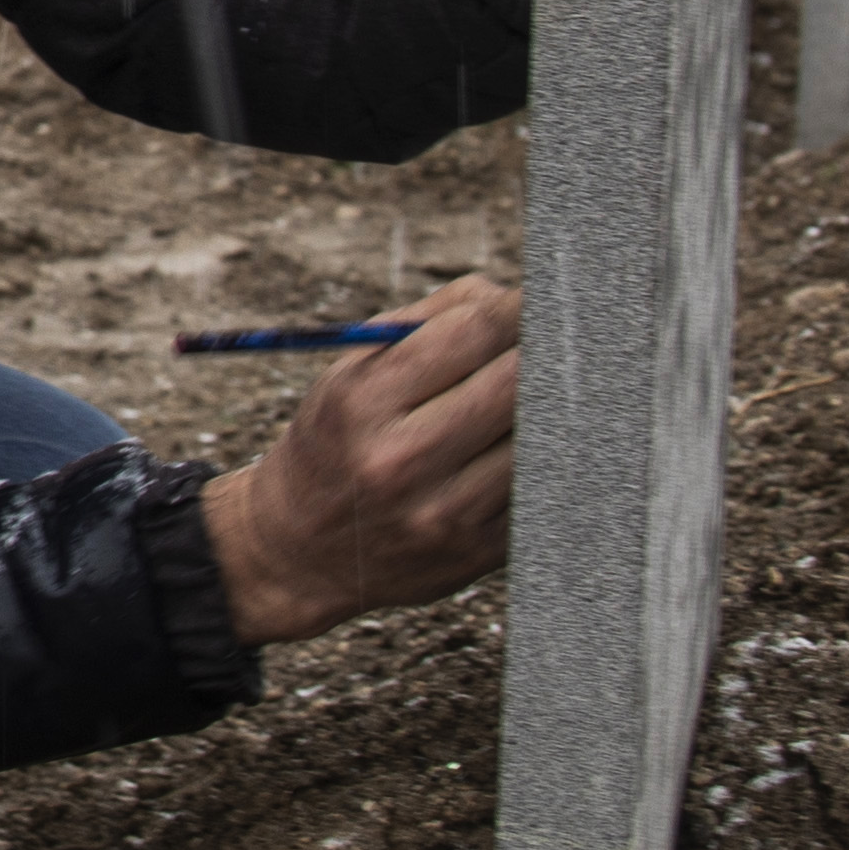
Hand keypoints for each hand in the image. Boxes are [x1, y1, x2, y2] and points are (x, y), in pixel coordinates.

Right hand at [194, 275, 518, 645]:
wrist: (303, 550)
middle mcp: (402, 460)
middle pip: (516, 381)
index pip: (472, 332)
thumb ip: (428, 321)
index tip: (526, 302)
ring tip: (528, 394)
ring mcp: (445, 512)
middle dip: (539, 351)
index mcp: (363, 402)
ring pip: (538, 435)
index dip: (514, 306)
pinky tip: (518, 444)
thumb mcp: (351, 372)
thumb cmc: (337, 440)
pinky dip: (540, 455)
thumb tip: (514, 298)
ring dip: (545, 405)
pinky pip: (538, 485)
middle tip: (543, 342)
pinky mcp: (479, 551)